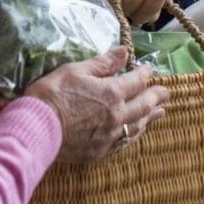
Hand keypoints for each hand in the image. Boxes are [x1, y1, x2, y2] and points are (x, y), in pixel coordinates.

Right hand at [25, 47, 168, 162]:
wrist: (37, 128)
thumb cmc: (53, 94)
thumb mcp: (76, 70)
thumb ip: (103, 63)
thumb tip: (124, 52)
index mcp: (112, 92)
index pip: (136, 81)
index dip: (144, 73)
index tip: (150, 69)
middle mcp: (117, 115)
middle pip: (143, 104)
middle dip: (156, 96)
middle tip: (166, 92)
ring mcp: (110, 136)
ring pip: (138, 125)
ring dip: (150, 117)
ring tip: (160, 112)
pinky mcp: (101, 151)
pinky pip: (125, 142)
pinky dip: (134, 135)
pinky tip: (136, 133)